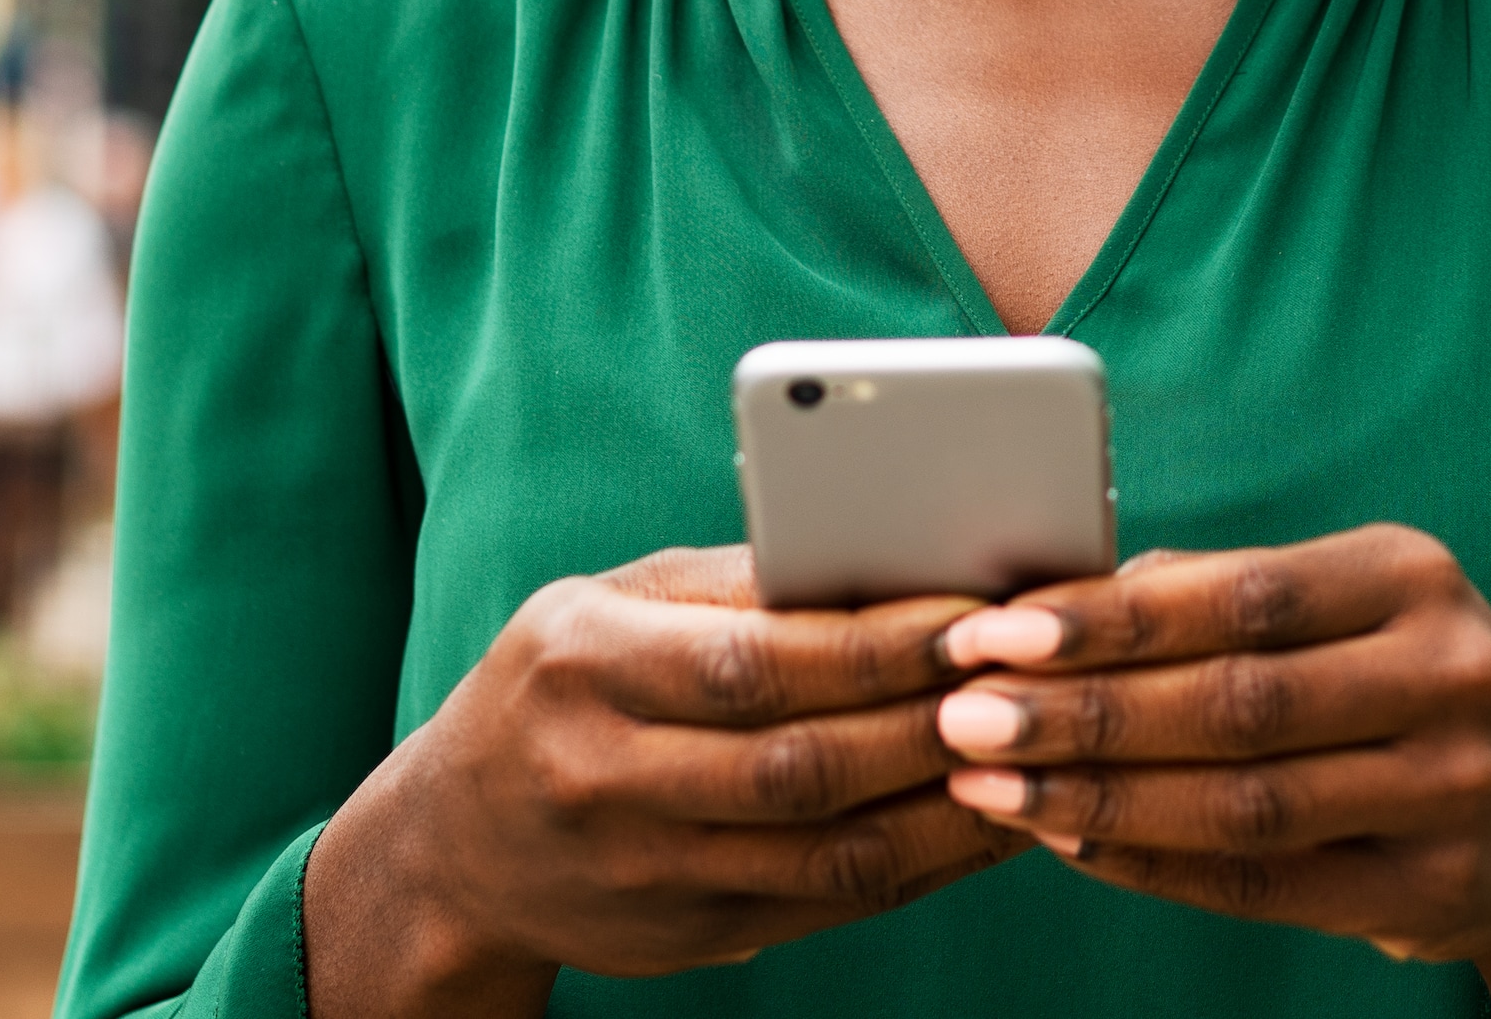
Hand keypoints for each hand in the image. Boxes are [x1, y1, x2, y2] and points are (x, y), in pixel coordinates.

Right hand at [306, 545, 1026, 1014]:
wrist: (453, 848)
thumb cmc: (559, 685)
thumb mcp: (608, 605)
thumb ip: (736, 586)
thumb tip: (890, 551)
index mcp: (586, 666)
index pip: (755, 661)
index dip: (879, 643)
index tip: (979, 613)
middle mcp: (607, 777)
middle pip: (801, 764)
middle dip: (932, 723)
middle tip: (1036, 682)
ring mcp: (648, 874)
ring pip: (829, 853)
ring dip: (948, 809)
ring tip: (1037, 755)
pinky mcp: (692, 938)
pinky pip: (831, 905)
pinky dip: (921, 865)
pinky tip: (984, 820)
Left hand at [931, 525, 1490, 1018]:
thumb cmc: (1407, 685)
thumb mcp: (1357, 606)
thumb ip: (1225, 591)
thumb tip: (1062, 589)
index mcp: (1415, 576)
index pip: (1240, 593)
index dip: (1109, 617)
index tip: (994, 628)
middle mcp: (1446, 676)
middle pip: (1234, 700)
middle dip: (1082, 709)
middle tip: (966, 716)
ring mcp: (1451, 791)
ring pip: (1243, 800)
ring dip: (1101, 795)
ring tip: (993, 786)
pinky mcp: (1433, 889)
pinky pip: (1264, 883)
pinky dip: (1156, 864)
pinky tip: (1071, 843)